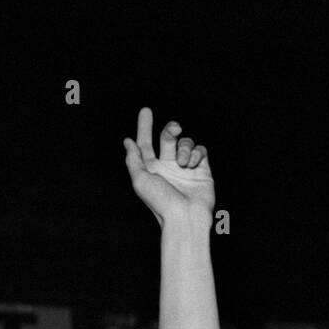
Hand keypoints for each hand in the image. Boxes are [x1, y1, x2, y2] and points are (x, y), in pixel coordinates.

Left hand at [123, 107, 214, 225]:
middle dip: (171, 129)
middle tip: (174, 128)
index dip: (144, 127)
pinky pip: (199, 150)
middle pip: (168, 137)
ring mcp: (184, 167)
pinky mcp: (201, 169)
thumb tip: (128, 142)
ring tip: (182, 164)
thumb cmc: (160, 202)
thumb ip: (133, 160)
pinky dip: (195, 154)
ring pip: (185, 142)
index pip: (146, 143)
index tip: (146, 110)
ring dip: (184, 148)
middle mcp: (167, 166)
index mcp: (150, 169)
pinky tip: (192, 166)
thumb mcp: (140, 181)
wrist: (185, 217)